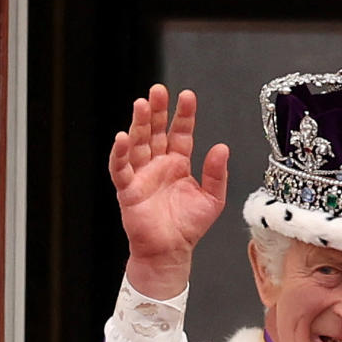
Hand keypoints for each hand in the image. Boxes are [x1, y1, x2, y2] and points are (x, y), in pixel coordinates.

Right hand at [109, 84, 228, 298]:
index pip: (180, 133)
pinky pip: (121, 168)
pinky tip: (123, 138)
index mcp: (178, 163)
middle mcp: (158, 164)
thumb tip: (221, 147)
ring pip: (138, 143)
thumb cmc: (189, 227)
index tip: (187, 96)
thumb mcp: (212, 200)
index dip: (184, 115)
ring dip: (139, 124)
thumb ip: (216, 174)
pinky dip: (120, 153)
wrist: (171, 252)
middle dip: (158, 111)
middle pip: (156, 131)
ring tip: (142, 105)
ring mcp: (142, 174)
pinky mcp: (127, 189)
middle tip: (159, 90)